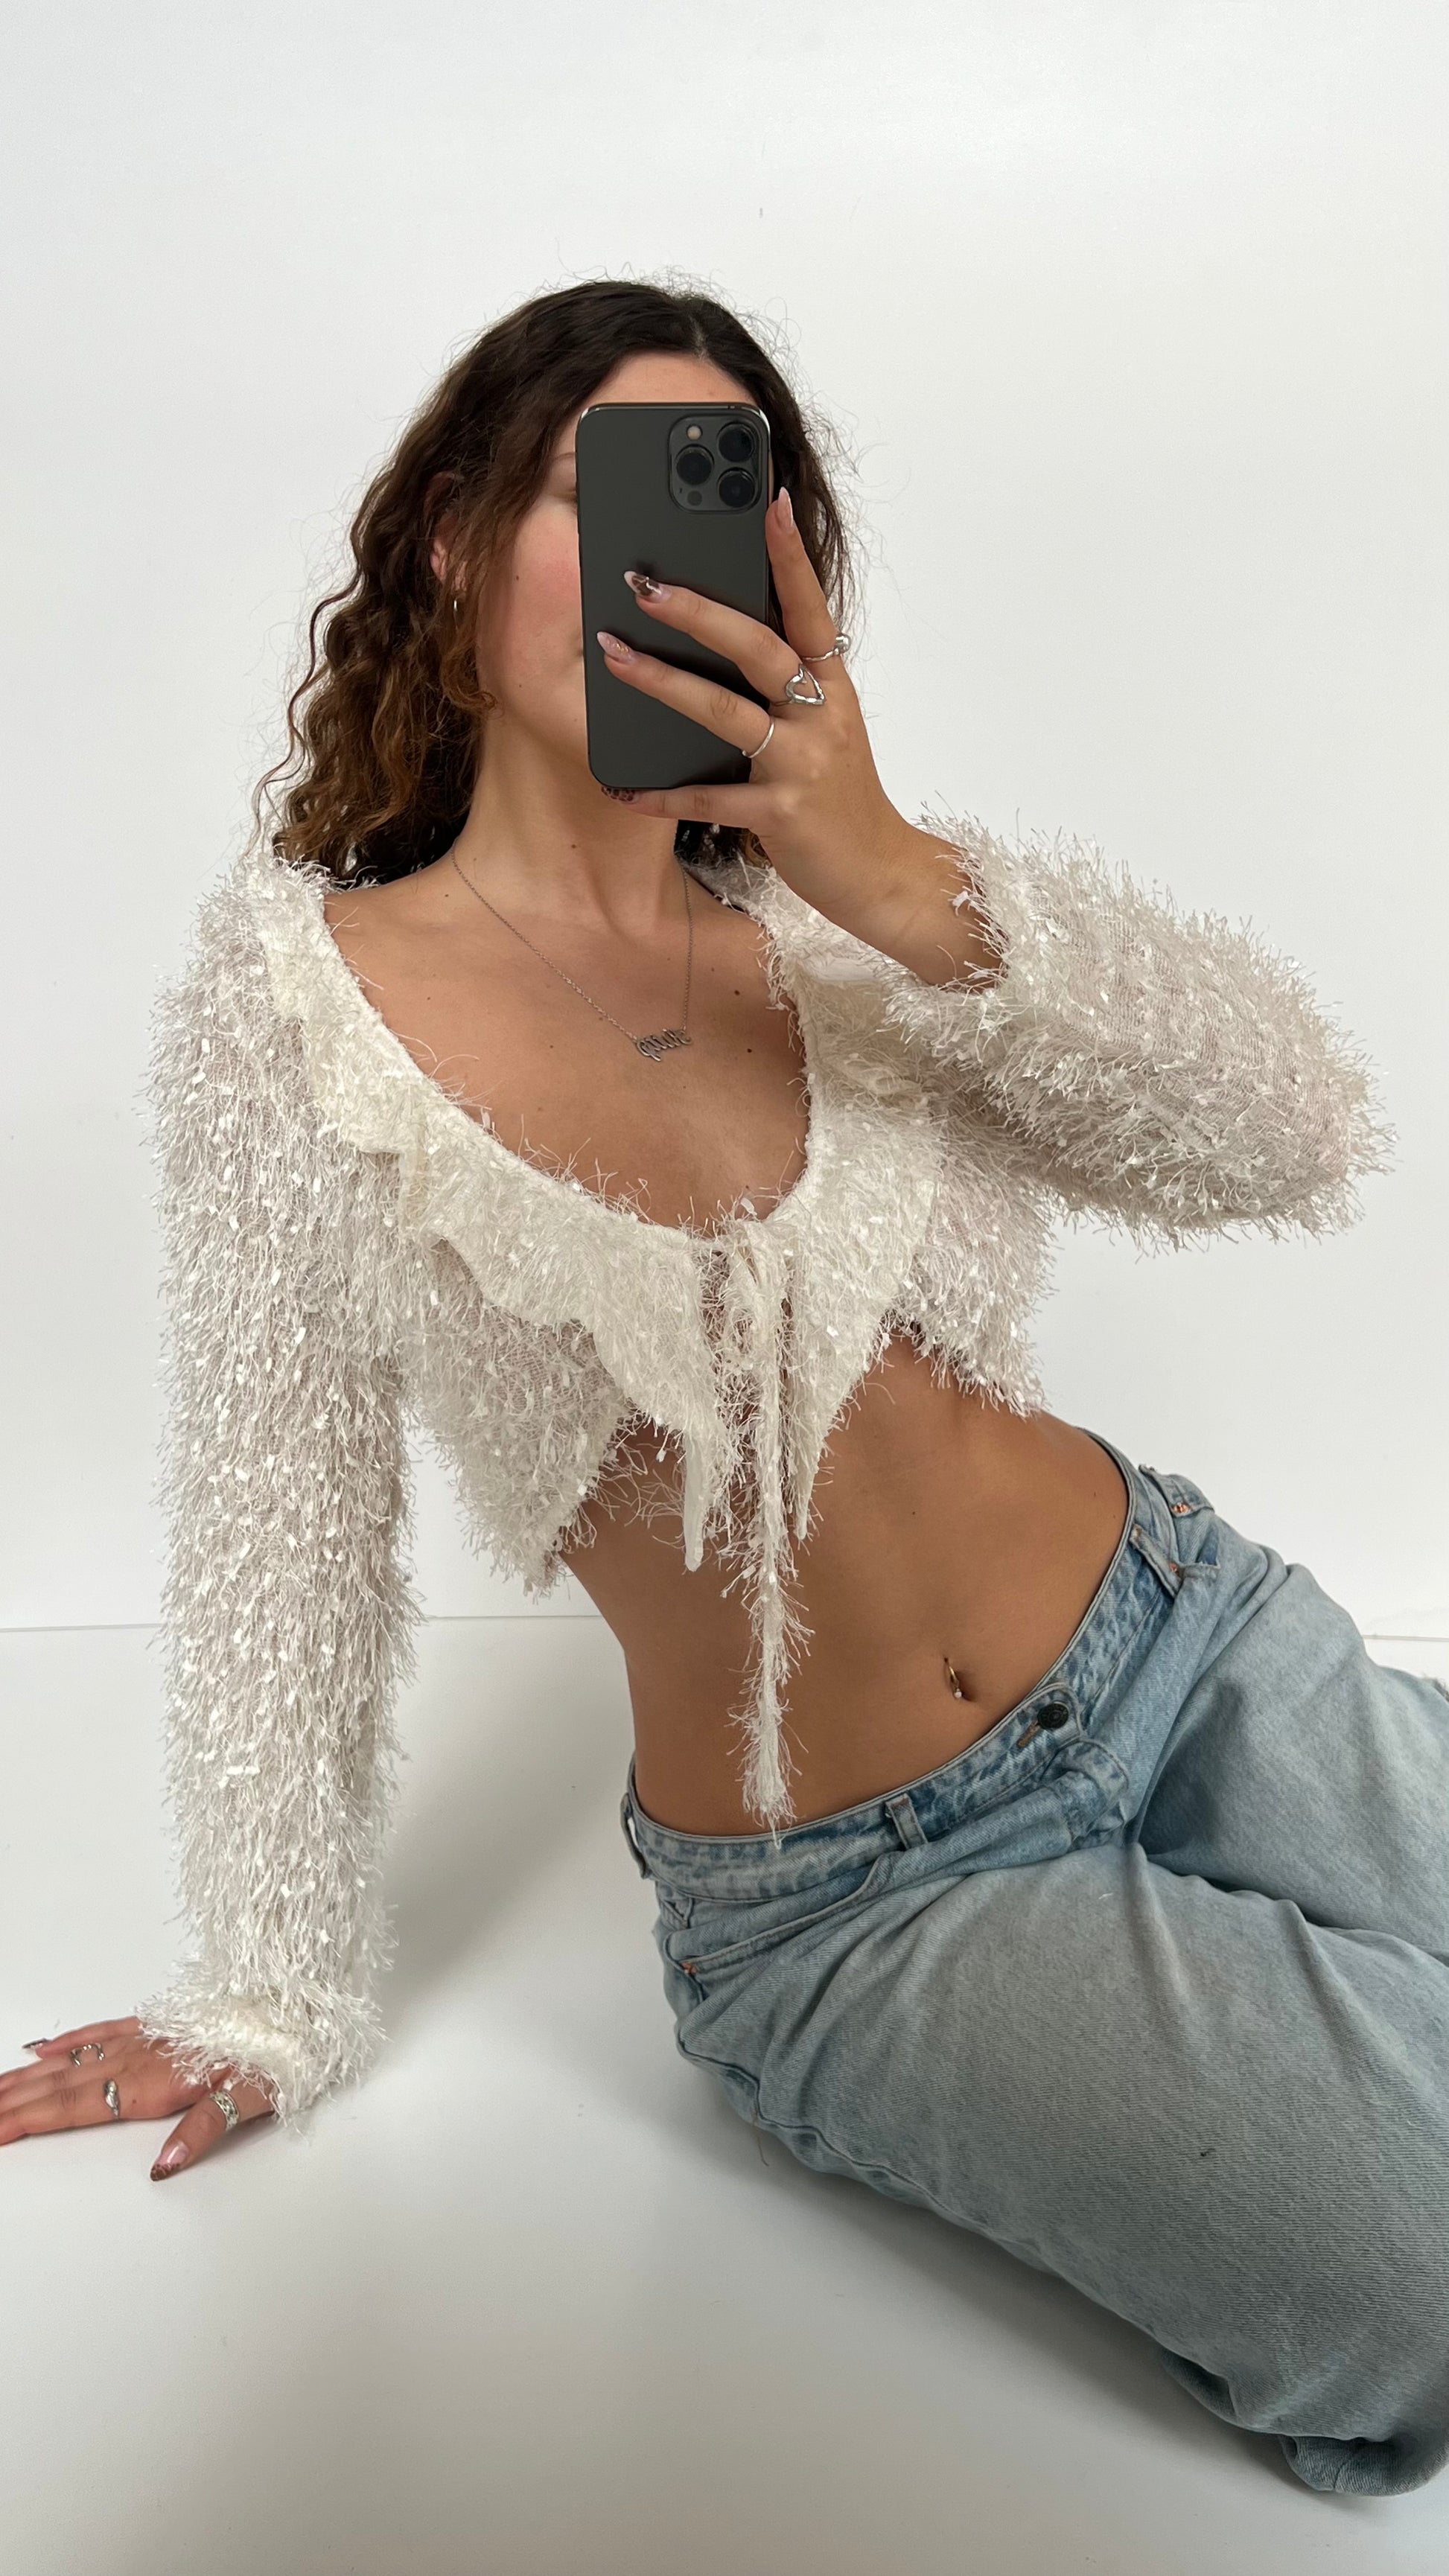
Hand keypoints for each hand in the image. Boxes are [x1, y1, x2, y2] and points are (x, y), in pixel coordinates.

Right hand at [0, 2018, 275, 2179]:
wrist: (301, 2000)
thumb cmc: (280, 2052)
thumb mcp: (253, 2097)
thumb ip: (205, 2129)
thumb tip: (164, 2164)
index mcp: (157, 2082)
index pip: (77, 2106)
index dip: (30, 2119)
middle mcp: (142, 2057)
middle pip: (61, 2085)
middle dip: (13, 2101)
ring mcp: (146, 2038)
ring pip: (72, 2060)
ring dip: (27, 2077)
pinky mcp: (157, 2024)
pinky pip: (100, 2032)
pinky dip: (67, 2041)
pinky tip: (41, 2050)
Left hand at [593, 488, 997, 985]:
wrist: (883, 875)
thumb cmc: (842, 796)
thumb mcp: (826, 728)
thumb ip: (786, 686)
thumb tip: (720, 637)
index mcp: (832, 686)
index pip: (810, 608)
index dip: (789, 556)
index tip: (767, 500)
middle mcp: (821, 717)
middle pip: (758, 648)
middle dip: (698, 611)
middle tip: (643, 582)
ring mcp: (802, 766)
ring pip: (727, 714)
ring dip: (665, 683)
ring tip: (615, 656)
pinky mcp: (782, 817)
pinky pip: (712, 800)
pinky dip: (666, 795)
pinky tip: (625, 786)